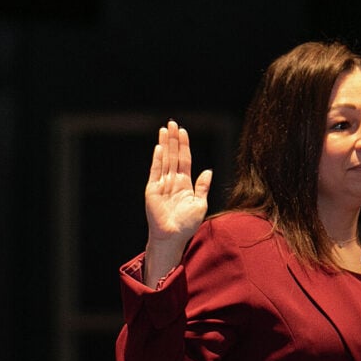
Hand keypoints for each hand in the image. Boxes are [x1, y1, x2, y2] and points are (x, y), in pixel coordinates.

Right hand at [143, 120, 211, 285]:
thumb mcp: (200, 203)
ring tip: (165, 129)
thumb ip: (203, 186)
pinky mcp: (152, 189)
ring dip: (165, 145)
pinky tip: (160, 147)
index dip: (184, 146)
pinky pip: (155, 171)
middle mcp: (172, 181)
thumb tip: (208, 170)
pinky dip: (158, 159)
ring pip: (164, 160)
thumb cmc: (187, 224)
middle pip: (173, 156)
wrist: (174, 237)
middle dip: (173, 140)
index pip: (184, 160)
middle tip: (172, 123)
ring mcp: (161, 184)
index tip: (183, 131)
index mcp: (184, 184)